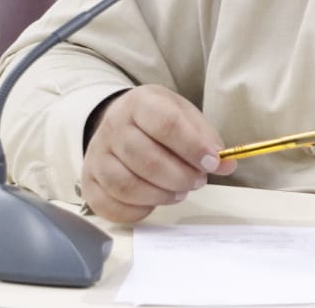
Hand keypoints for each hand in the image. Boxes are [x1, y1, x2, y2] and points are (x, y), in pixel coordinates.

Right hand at [80, 84, 236, 221]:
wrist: (121, 122)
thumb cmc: (159, 120)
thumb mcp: (185, 115)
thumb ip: (206, 138)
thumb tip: (226, 164)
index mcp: (139, 103)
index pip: (165, 124)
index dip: (192, 147)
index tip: (213, 163)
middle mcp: (112, 127)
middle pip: (146, 159)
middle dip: (180, 177)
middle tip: (198, 181)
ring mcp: (96, 156)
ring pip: (127, 186)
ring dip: (161, 195)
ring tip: (180, 192)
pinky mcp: (88, 182)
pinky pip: (109, 206)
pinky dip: (137, 211)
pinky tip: (155, 202)